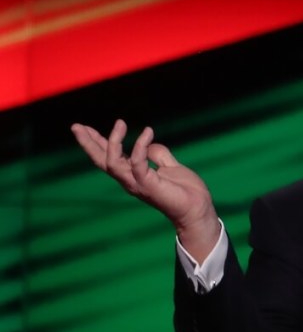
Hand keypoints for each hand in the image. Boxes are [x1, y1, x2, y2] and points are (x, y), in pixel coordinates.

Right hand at [71, 119, 219, 259]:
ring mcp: (137, 184)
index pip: (109, 157)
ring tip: (120, 123)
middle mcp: (130, 180)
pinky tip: (147, 132)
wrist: (197, 208)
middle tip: (76, 126)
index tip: (85, 128)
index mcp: (133, 175)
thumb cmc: (185, 191)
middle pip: (102, 161)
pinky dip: (140, 146)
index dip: (97, 143)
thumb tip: (148, 142)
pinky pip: (138, 163)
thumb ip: (157, 154)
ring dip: (113, 142)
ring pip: (112, 163)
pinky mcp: (149, 185)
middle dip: (88, 143)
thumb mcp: (170, 166)